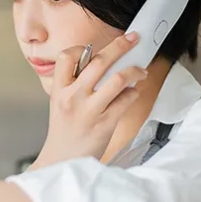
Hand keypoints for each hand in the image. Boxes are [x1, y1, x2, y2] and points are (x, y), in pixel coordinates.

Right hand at [34, 33, 146, 166]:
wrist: (62, 162)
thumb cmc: (64, 133)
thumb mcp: (59, 105)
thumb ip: (74, 85)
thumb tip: (100, 66)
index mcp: (59, 90)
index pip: (66, 57)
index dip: (81, 48)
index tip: (93, 49)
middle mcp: (73, 97)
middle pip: (99, 61)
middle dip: (120, 46)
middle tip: (133, 39)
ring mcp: (89, 111)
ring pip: (117, 79)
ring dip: (134, 70)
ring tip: (141, 70)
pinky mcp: (104, 124)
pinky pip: (125, 100)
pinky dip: (133, 93)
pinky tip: (133, 93)